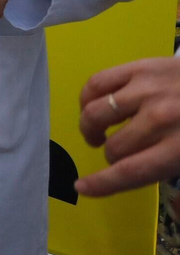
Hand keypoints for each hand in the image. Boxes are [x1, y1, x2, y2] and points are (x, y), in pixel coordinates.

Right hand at [75, 57, 179, 196]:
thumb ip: (168, 168)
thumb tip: (130, 174)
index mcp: (179, 149)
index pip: (129, 172)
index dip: (101, 183)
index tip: (84, 187)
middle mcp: (160, 119)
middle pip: (114, 147)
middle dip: (111, 156)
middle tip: (116, 154)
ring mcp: (147, 89)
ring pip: (97, 114)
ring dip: (92, 128)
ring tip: (99, 131)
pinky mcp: (140, 67)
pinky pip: (97, 83)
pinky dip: (87, 98)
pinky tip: (92, 105)